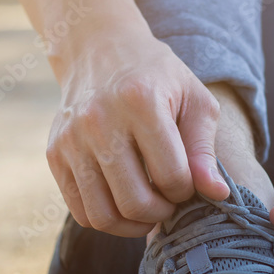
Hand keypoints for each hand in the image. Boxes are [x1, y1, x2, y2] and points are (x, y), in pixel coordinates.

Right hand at [46, 30, 227, 236]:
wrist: (100, 49)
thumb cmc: (159, 78)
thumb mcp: (195, 101)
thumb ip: (205, 150)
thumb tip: (218, 195)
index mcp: (141, 103)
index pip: (172, 176)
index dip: (187, 190)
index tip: (188, 181)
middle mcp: (99, 121)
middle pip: (135, 202)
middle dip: (162, 212)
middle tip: (170, 201)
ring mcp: (71, 140)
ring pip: (103, 216)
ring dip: (133, 225)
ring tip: (149, 209)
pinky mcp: (54, 154)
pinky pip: (80, 211)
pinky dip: (106, 220)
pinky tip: (123, 205)